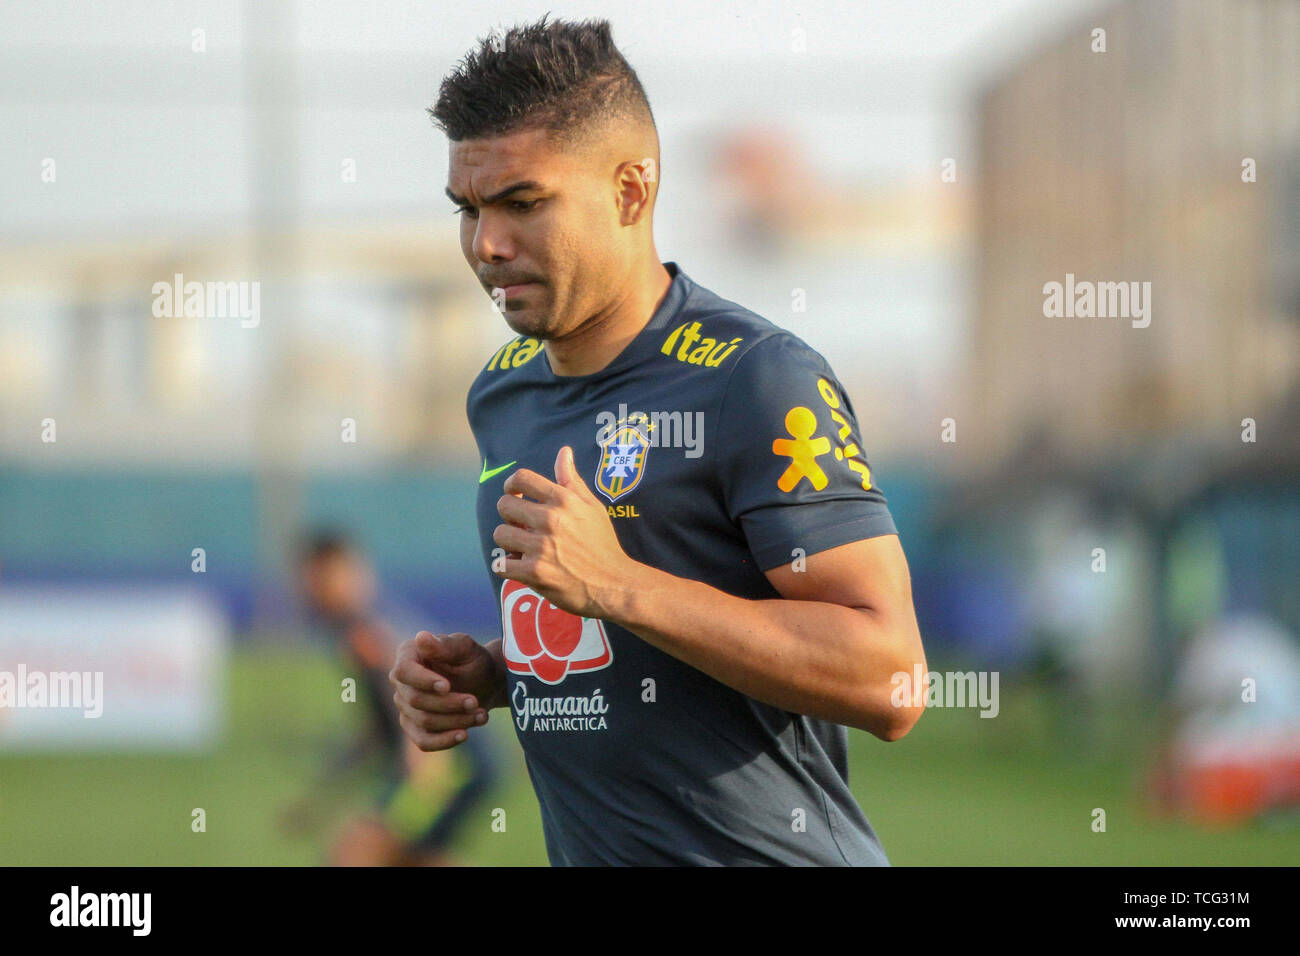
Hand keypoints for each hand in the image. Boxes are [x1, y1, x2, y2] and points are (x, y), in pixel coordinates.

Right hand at [389, 631, 503, 751]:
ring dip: (455, 721)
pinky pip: (423, 741)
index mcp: (409, 655)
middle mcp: (401, 681)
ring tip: (482, 714)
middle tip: (475, 702)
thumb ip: (445, 646)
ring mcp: (405, 706)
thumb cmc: (473, 660)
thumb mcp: (466, 649)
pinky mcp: (415, 727)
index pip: (404, 671)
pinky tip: (464, 735)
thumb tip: (421, 638)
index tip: (447, 686)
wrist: (485, 683)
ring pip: (423, 721)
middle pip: (416, 700)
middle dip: (449, 704)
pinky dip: (444, 741)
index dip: (423, 681)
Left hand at [494, 445, 641, 618]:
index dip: (512, 485)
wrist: (614, 585)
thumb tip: (563, 452)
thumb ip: (572, 480)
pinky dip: (506, 567)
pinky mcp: (534, 573)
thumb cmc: (603, 544)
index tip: (516, 495)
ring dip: (508, 542)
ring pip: (500, 534)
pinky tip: (519, 567)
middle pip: (504, 505)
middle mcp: (551, 520)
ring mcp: (541, 547)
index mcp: (564, 501)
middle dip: (509, 515)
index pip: (522, 478)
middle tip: (521, 526)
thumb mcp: (593, 507)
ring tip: (522, 548)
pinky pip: (501, 565)